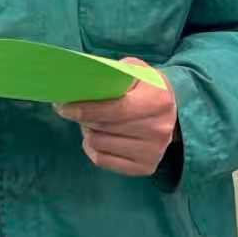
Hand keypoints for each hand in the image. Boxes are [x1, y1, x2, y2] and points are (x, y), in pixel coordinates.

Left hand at [54, 59, 177, 176]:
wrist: (174, 108)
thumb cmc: (146, 86)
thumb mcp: (136, 69)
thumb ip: (112, 72)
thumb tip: (80, 81)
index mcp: (158, 101)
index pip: (115, 110)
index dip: (86, 109)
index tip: (63, 106)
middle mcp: (159, 130)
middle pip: (104, 128)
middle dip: (83, 118)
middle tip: (74, 110)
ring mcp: (154, 152)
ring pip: (100, 144)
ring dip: (88, 132)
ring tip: (91, 121)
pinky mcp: (145, 167)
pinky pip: (103, 160)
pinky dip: (92, 148)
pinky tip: (97, 137)